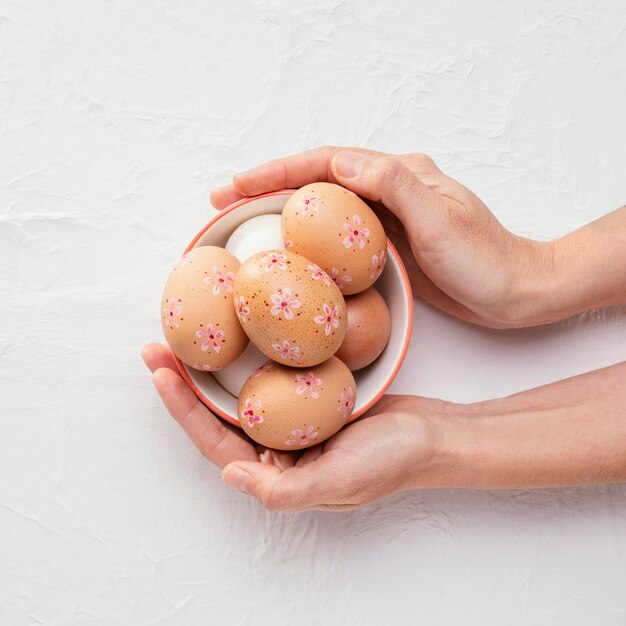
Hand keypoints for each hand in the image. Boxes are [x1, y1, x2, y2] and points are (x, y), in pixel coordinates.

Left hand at [141, 342, 445, 511]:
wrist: (436, 435)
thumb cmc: (394, 461)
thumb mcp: (340, 482)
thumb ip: (284, 488)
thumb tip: (229, 475)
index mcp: (277, 474)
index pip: (216, 442)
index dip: (184, 408)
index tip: (160, 370)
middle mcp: (278, 449)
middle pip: (219, 414)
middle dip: (186, 383)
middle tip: (159, 344)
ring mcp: (294, 423)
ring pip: (241, 393)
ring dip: (213, 368)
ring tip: (187, 335)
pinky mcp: (311, 400)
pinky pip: (271, 377)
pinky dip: (251, 357)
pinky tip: (241, 333)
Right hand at [211, 146, 553, 327]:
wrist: (513, 292)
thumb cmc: (484, 260)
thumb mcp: (441, 221)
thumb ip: (394, 186)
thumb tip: (342, 164)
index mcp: (398, 174)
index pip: (327, 163)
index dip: (278, 171)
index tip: (238, 186)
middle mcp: (387, 189)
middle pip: (316, 181)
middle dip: (267, 187)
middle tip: (223, 202)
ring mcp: (385, 218)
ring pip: (321, 209)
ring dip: (280, 213)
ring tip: (241, 225)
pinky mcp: (386, 246)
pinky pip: (335, 238)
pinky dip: (305, 240)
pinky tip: (286, 253)